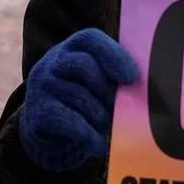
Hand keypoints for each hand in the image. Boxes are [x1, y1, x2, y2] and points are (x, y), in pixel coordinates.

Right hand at [19, 28, 138, 172]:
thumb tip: (144, 90)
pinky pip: (69, 120)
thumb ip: (114, 78)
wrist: (47, 127)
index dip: (113, 55)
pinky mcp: (39, 112)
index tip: (132, 77)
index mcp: (71, 48)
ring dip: (100, 116)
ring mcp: (42, 86)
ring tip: (109, 128)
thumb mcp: (95, 81)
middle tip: (119, 110)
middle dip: (107, 90)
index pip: (90, 39)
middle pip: (83, 66)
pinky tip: (99, 145)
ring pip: (78, 96)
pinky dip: (89, 135)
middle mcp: (52, 62)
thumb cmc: (82, 99)